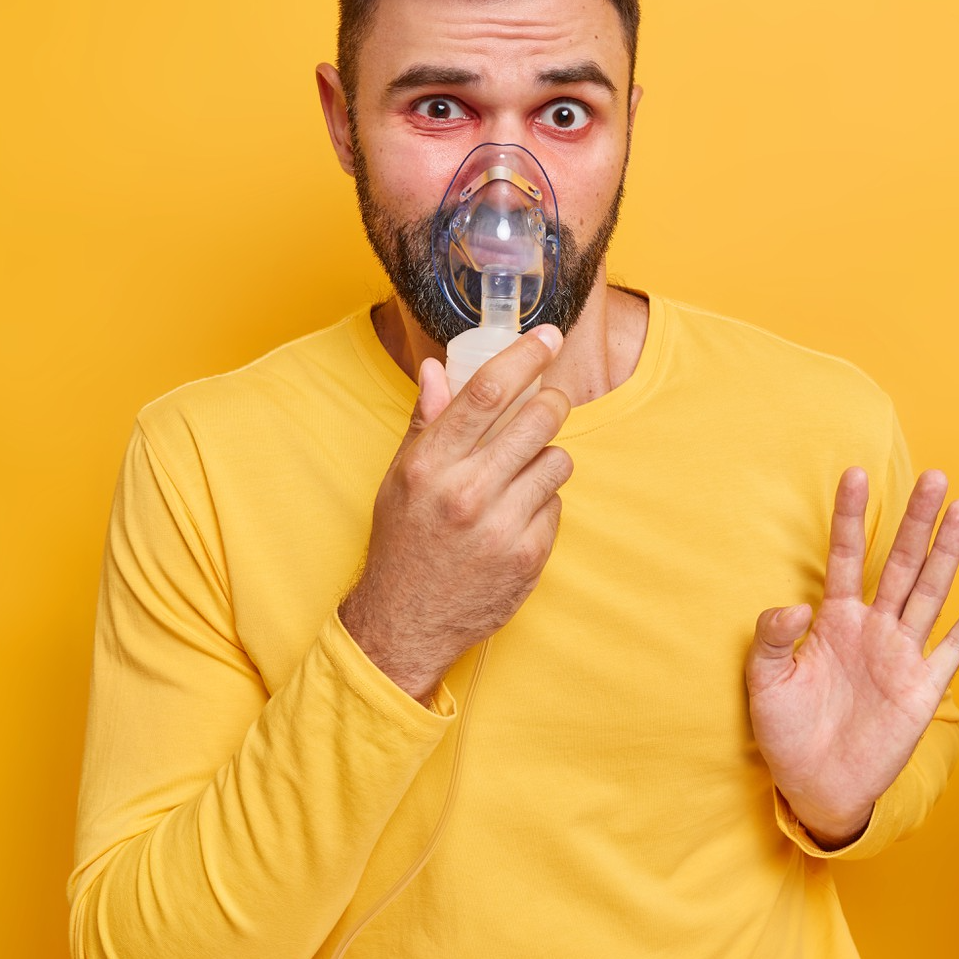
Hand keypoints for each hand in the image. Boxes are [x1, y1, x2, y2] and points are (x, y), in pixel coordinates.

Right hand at [340, 324, 573, 704]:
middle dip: (551, 403)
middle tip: (546, 406)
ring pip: (557, 461)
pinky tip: (516, 517)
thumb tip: (440, 369)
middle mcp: (467, 491)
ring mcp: (501, 525)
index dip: (525, 355)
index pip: (488, 392)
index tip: (549, 336)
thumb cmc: (403, 542)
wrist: (405, 622)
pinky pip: (557, 504)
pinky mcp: (529, 555)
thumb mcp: (400, 478)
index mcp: (430, 464)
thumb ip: (426, 422)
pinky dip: (543, 504)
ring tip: (519, 476)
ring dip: (546, 460)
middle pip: (538, 419)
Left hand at [746, 465, 958, 848]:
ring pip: (929, 592)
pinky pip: (952, 647)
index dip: (848, 518)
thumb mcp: (765, 682)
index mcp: (834, 621)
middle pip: (898, 564)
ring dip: (947, 553)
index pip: (843, 557)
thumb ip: (774, 638)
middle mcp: (873, 628)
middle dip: (915, 522)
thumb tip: (796, 604)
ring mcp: (902, 655)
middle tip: (934, 477)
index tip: (854, 473)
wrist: (815, 786)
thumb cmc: (787, 731)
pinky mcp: (923, 688)